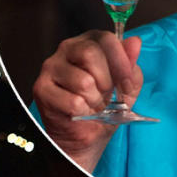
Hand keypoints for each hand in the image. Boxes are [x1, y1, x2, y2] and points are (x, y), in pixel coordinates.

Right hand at [32, 31, 142, 171]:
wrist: (85, 138)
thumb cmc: (103, 109)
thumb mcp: (125, 88)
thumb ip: (130, 65)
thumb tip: (134, 42)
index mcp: (87, 43)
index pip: (105, 38)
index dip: (121, 61)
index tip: (127, 81)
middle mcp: (66, 50)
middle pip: (90, 54)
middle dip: (106, 81)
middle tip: (106, 94)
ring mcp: (50, 68)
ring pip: (83, 81)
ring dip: (94, 100)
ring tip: (91, 104)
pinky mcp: (41, 89)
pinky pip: (72, 101)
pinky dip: (82, 112)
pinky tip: (79, 112)